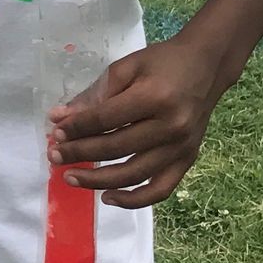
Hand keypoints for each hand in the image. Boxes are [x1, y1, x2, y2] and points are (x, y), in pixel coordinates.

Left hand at [46, 36, 223, 208]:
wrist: (207, 66)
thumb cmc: (163, 62)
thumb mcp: (126, 68)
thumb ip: (93, 95)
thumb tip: (59, 119)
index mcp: (155, 97)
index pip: (106, 119)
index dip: (77, 128)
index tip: (55, 133)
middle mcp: (171, 127)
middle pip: (116, 148)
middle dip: (80, 154)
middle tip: (55, 157)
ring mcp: (181, 147)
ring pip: (133, 174)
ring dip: (98, 180)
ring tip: (71, 178)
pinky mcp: (188, 160)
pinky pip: (160, 190)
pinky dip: (134, 200)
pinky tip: (108, 197)